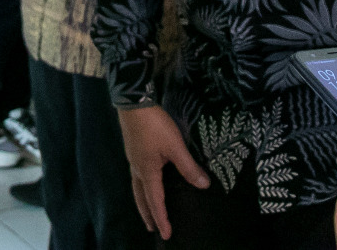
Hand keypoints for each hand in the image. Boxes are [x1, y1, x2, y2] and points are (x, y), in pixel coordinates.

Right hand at [118, 104, 209, 240]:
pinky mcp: (132, 149)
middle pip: (140, 197)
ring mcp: (133, 158)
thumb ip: (188, 167)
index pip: (155, 201)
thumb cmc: (154, 125)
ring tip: (146, 209)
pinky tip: (145, 180)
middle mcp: (137, 168)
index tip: (166, 234)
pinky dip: (141, 187)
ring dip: (142, 201)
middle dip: (147, 214)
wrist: (133, 102)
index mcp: (147, 171)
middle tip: (151, 228)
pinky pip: (136, 176)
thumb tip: (204, 185)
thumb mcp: (175, 146)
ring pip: (136, 187)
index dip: (162, 218)